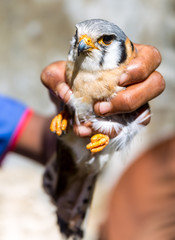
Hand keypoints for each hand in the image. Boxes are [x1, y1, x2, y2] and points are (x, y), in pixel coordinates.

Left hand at [41, 44, 164, 136]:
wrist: (65, 108)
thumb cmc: (66, 84)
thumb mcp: (55, 76)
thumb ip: (53, 78)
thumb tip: (67, 94)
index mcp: (124, 60)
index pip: (150, 57)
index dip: (142, 67)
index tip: (120, 78)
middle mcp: (135, 82)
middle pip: (156, 84)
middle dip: (133, 97)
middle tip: (103, 105)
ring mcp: (134, 103)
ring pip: (145, 111)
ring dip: (120, 117)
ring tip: (94, 117)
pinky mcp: (127, 122)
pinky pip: (128, 129)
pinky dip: (109, 133)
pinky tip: (88, 130)